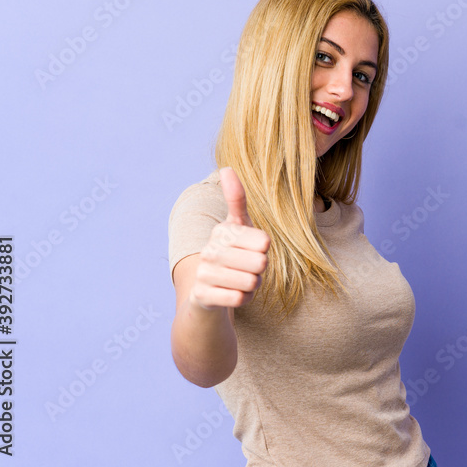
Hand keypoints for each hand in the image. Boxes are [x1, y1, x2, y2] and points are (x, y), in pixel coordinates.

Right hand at [188, 167, 270, 310]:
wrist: (207, 294)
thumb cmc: (232, 256)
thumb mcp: (238, 227)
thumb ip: (236, 199)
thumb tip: (226, 167)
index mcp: (222, 231)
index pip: (265, 242)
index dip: (265, 251)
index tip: (252, 251)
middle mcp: (209, 250)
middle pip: (260, 263)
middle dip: (260, 271)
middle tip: (248, 269)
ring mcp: (203, 273)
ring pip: (251, 282)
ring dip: (252, 286)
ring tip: (241, 281)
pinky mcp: (201, 295)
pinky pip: (239, 299)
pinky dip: (243, 299)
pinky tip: (233, 295)